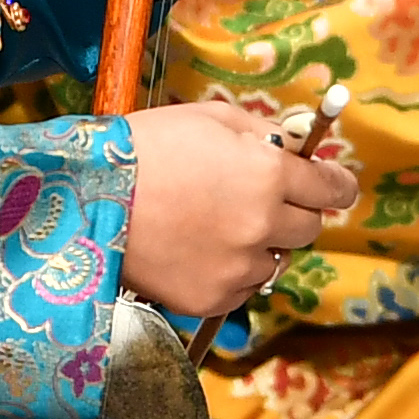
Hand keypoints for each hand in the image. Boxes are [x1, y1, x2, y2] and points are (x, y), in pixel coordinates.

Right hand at [120, 96, 360, 316]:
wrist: (84, 200)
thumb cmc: (146, 148)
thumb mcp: (210, 119)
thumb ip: (262, 133)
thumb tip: (292, 147)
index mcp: (270, 176)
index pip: (332, 188)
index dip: (334, 184)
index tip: (332, 184)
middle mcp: (263, 226)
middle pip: (309, 229)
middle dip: (294, 212)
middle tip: (263, 201)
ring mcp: (238, 269)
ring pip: (276, 262)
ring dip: (261, 246)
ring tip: (218, 228)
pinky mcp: (211, 300)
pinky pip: (242, 289)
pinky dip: (231, 273)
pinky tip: (198, 252)